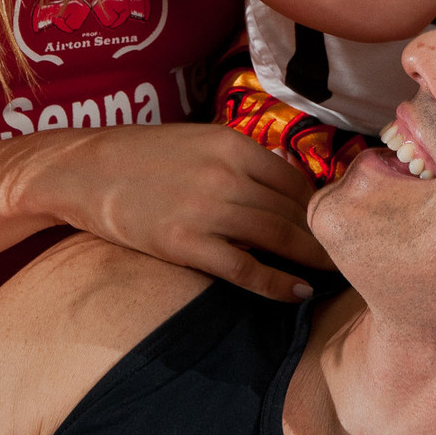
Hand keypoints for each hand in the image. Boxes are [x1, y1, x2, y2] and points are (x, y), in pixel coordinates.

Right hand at [16, 121, 330, 300]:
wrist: (82, 170)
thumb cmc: (142, 156)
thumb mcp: (199, 141)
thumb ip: (243, 161)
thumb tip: (290, 190)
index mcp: (233, 144)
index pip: (298, 180)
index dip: (322, 208)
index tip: (337, 227)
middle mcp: (227, 174)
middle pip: (295, 210)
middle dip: (327, 237)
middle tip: (354, 258)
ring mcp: (206, 209)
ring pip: (279, 238)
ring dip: (314, 260)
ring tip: (337, 277)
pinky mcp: (185, 243)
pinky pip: (245, 268)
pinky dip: (278, 284)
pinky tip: (298, 293)